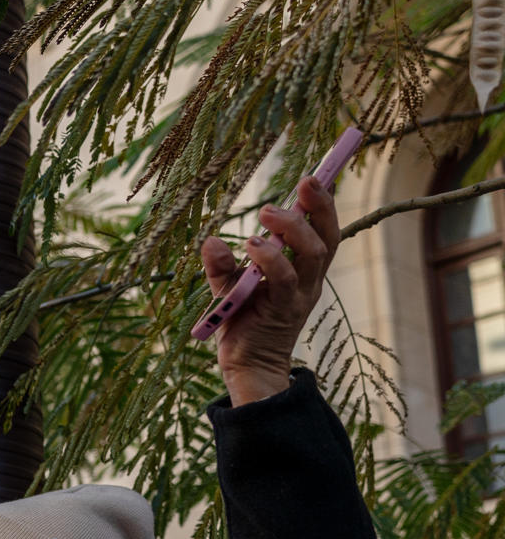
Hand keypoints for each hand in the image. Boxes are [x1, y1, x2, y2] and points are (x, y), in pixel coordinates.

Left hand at [199, 176, 341, 404]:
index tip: (321, 173)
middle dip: (321, 206)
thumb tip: (210, 239)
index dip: (327, 204)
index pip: (324, 232)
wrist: (245, 365)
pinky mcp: (282, 311)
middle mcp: (309, 281)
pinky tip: (251, 246)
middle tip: (305, 180)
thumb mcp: (229, 286)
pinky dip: (271, 259)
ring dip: (293, 229)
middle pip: (328, 238)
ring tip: (267, 212)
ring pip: (313, 255)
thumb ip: (221, 264)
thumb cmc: (242, 322)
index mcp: (304, 271)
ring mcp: (299, 296)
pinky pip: (285, 280)